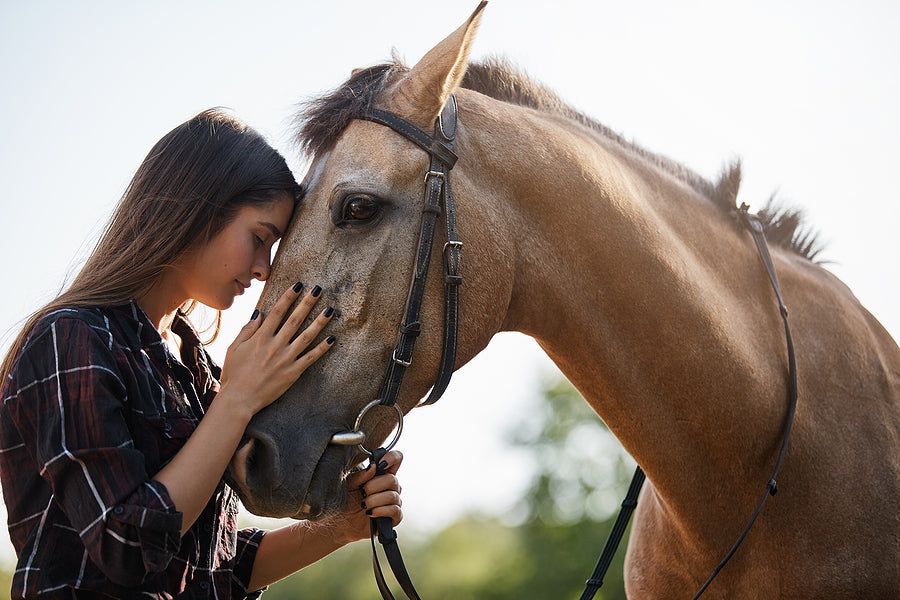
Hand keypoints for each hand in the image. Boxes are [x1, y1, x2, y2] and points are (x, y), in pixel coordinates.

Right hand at [219, 283, 334, 417]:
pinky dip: (322, 348)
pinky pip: (310, 358)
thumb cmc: (234, 374)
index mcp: (260, 338)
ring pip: (307, 336)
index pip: (278, 311)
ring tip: (331, 310)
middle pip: (295, 320)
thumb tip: (259, 313)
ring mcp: (285, 359)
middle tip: (318, 290)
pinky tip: (332, 338)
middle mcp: (275, 345)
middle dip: (308, 303)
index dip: (289, 297)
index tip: (298, 285)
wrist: (239, 400)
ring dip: (320, 322)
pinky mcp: (293, 373)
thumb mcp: (234, 348)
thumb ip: (247, 329)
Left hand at [327, 450, 403, 544]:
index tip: (379, 464)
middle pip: (393, 479)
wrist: (341, 523)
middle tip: (363, 492)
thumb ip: (361, 475)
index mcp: (382, 474)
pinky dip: (380, 511)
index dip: (391, 457)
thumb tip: (374, 467)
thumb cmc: (346, 500)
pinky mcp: (395, 517)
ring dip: (374, 500)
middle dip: (374, 486)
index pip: (396, 459)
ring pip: (392, 496)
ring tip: (364, 505)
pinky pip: (395, 510)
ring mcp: (394, 502)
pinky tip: (370, 513)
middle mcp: (391, 487)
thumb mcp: (349, 484)